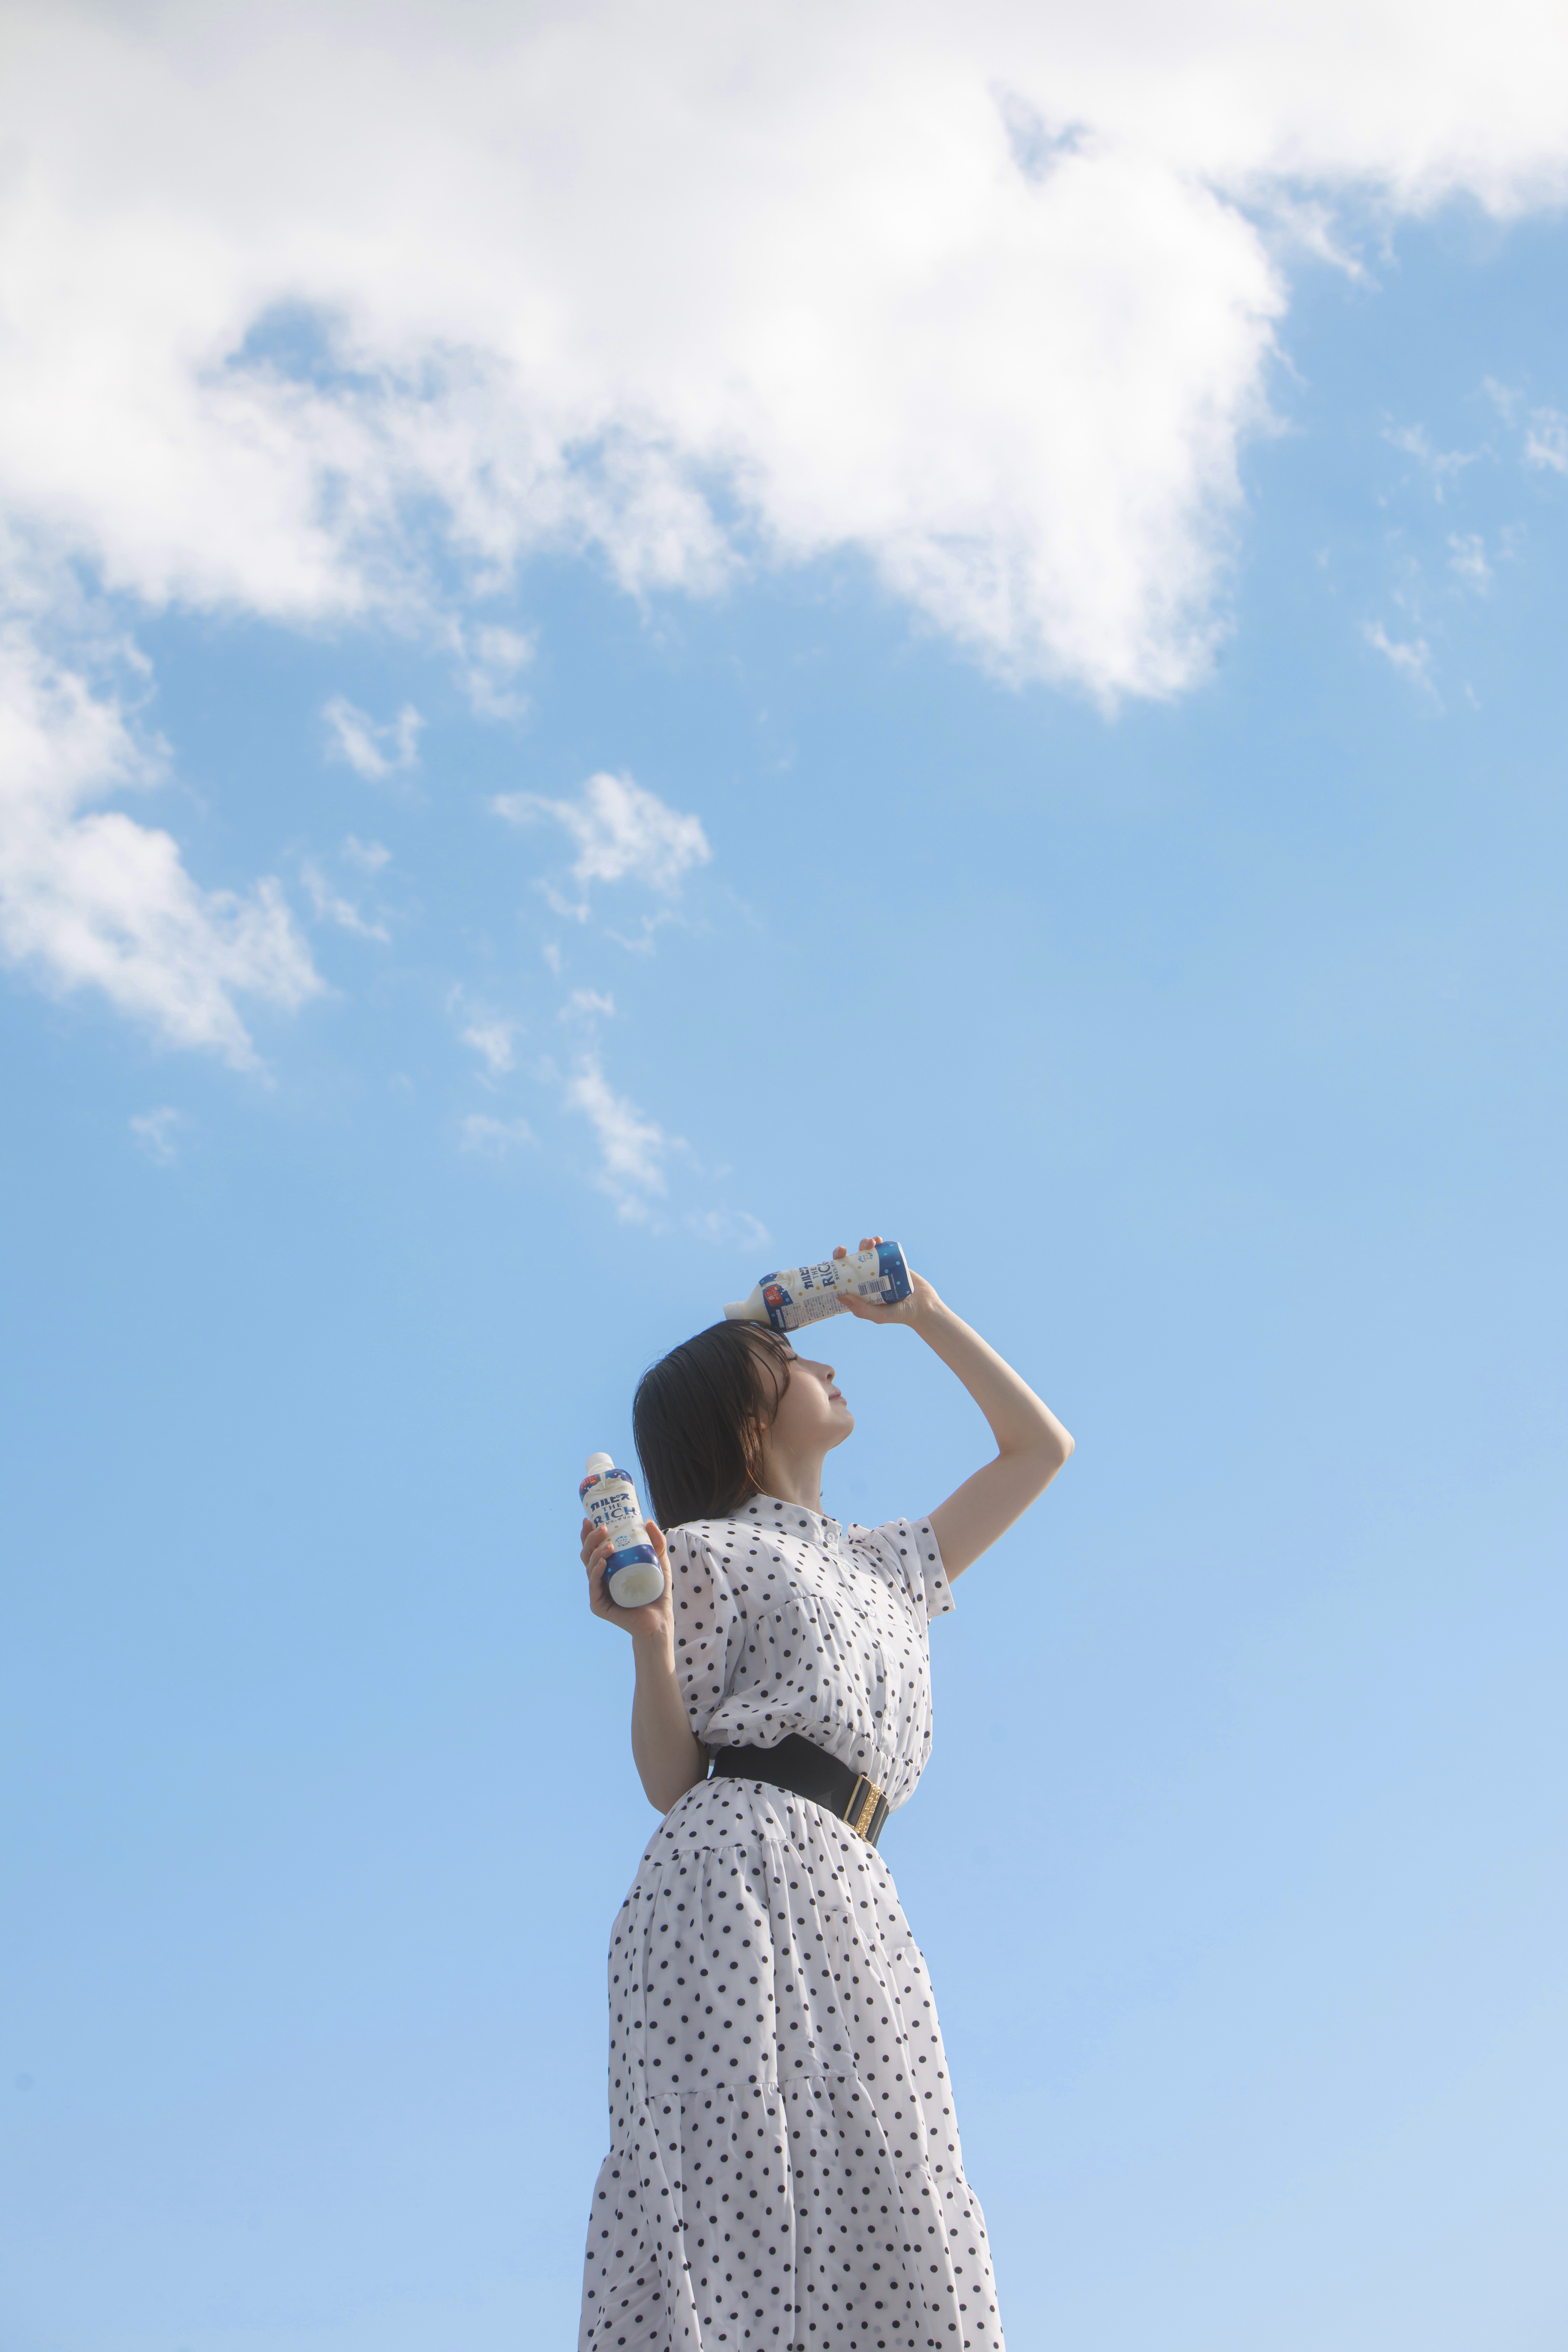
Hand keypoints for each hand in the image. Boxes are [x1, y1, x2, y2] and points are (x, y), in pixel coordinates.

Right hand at [583, 1516, 673, 1647]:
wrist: (659, 1620)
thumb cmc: (656, 1592)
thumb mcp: (659, 1562)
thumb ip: (656, 1543)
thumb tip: (648, 1520)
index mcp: (609, 1568)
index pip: (594, 1548)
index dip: (589, 1534)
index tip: (590, 1519)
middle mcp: (600, 1579)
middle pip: (587, 1555)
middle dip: (590, 1539)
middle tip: (602, 1527)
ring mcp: (598, 1592)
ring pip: (589, 1568)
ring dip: (596, 1553)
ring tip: (608, 1545)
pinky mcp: (599, 1605)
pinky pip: (594, 1586)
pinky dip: (596, 1572)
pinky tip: (603, 1563)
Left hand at [831, 1235, 942, 1324]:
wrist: (924, 1306)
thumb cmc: (900, 1314)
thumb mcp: (879, 1316)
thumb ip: (862, 1310)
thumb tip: (841, 1297)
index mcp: (858, 1292)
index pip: (841, 1279)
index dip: (832, 1271)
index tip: (828, 1264)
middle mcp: (865, 1279)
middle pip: (849, 1263)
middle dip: (843, 1254)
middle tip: (843, 1250)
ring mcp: (878, 1269)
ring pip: (865, 1253)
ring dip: (863, 1244)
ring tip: (869, 1243)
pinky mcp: (892, 1262)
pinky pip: (882, 1249)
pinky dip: (878, 1242)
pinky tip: (878, 1240)